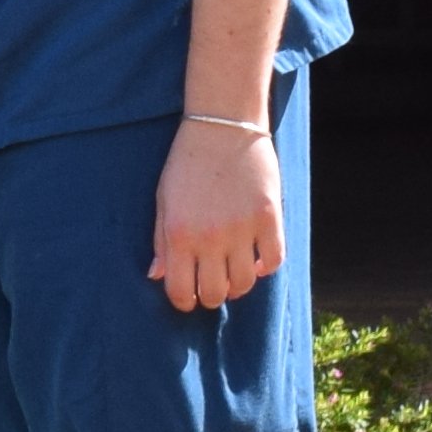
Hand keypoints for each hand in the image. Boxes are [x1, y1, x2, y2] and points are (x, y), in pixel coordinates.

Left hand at [152, 118, 282, 314]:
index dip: (183, 301)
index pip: (181, 289)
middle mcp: (210, 238)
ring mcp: (242, 230)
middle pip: (215, 292)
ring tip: (232, 274)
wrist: (222, 129)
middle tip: (210, 286)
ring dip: (238, 285)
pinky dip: (265, 268)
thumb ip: (161, 241)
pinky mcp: (269, 219)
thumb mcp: (163, 201)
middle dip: (210, 296)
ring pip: (245, 283)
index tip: (187, 298)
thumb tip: (158, 275)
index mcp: (179, 234)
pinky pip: (274, 260)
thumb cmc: (186, 164)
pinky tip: (256, 261)